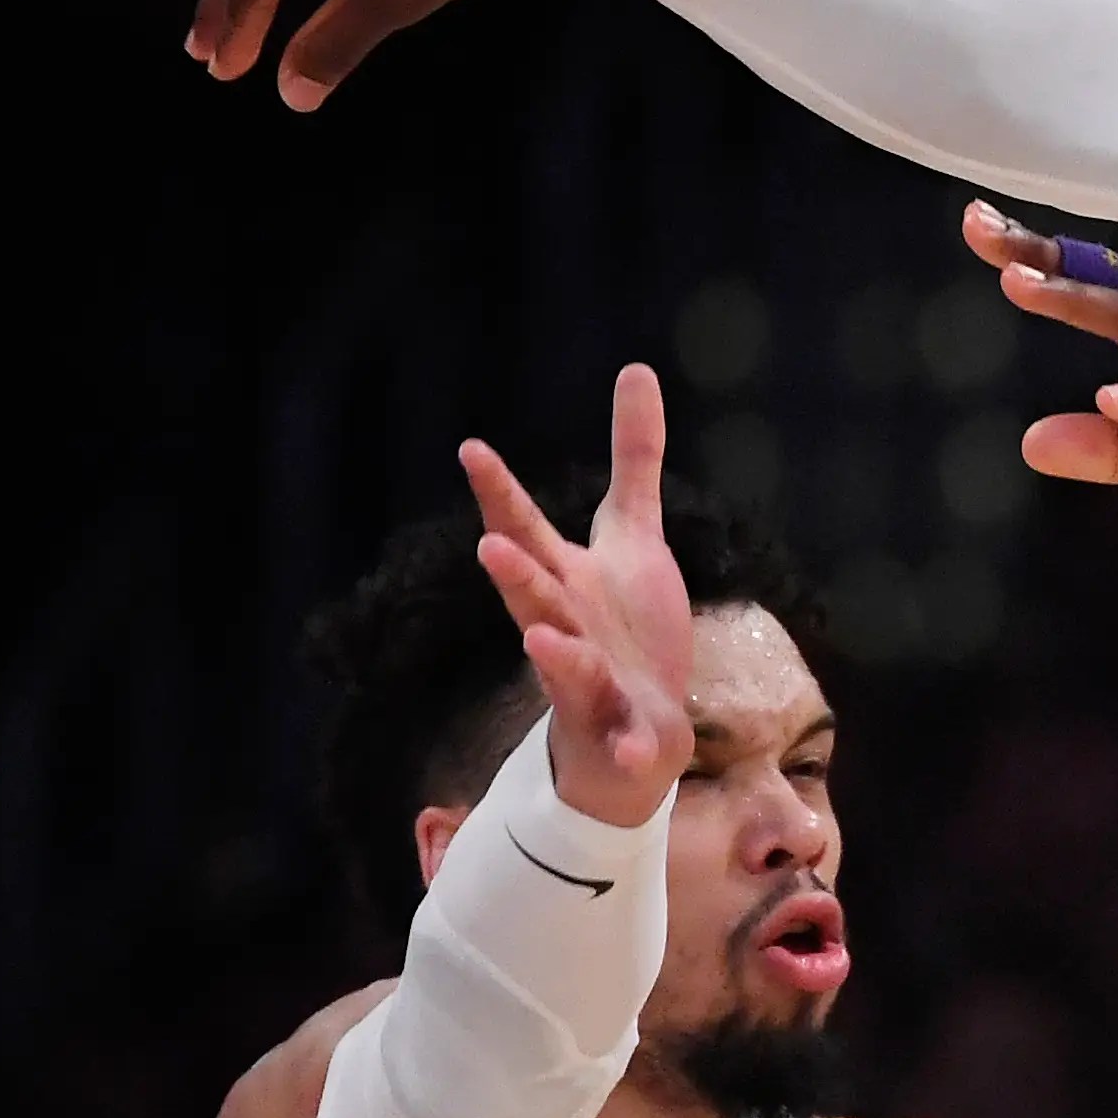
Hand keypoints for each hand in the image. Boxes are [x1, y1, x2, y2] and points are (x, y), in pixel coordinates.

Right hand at [457, 366, 695, 825]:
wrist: (636, 732)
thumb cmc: (623, 629)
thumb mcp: (635, 537)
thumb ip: (634, 459)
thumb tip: (637, 369)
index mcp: (565, 581)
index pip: (526, 531)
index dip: (499, 492)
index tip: (472, 449)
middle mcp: (566, 628)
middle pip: (536, 598)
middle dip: (515, 574)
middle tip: (490, 545)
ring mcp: (591, 685)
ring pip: (567, 669)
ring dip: (555, 654)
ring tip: (538, 638)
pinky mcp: (625, 732)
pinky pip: (627, 740)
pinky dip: (632, 744)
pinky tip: (645, 748)